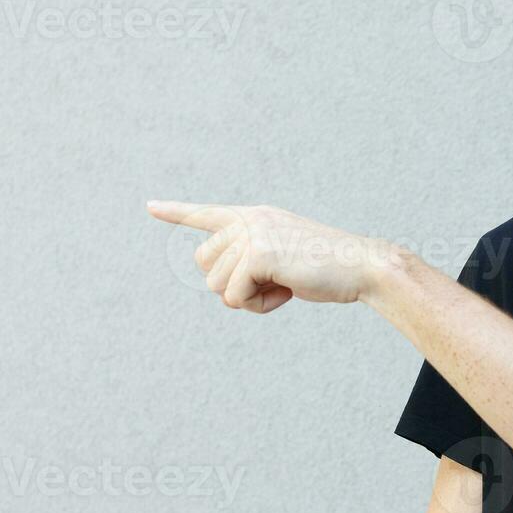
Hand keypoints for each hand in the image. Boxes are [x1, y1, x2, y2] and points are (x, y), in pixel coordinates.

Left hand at [147, 200, 396, 312]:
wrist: (361, 266)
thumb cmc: (329, 269)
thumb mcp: (285, 260)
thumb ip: (252, 263)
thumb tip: (223, 289)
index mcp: (255, 217)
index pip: (206, 214)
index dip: (176, 213)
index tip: (151, 207)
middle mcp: (248, 219)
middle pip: (204, 265)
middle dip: (232, 284)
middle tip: (273, 281)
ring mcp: (252, 234)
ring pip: (217, 285)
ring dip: (248, 297)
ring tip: (284, 285)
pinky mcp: (257, 254)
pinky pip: (235, 297)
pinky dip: (260, 305)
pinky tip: (287, 291)